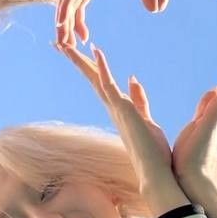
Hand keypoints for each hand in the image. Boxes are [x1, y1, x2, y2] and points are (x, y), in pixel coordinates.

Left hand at [56, 0, 156, 45]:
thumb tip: (155, 8)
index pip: (82, 3)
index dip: (80, 22)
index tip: (84, 39)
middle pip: (70, 7)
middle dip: (68, 27)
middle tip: (66, 47)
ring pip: (67, 2)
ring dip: (63, 23)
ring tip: (61, 42)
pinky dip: (64, 7)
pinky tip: (60, 22)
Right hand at [58, 42, 182, 213]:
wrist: (156, 174)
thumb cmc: (154, 152)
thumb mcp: (146, 118)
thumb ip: (139, 100)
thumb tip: (133, 79)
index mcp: (119, 109)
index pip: (101, 83)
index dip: (90, 66)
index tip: (81, 50)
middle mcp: (113, 108)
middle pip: (92, 79)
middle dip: (77, 61)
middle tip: (60, 43)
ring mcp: (116, 109)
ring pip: (94, 79)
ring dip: (80, 60)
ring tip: (65, 43)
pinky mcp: (123, 110)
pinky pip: (109, 85)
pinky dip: (103, 68)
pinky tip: (96, 51)